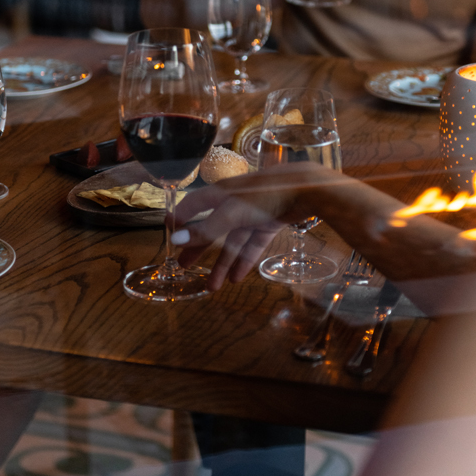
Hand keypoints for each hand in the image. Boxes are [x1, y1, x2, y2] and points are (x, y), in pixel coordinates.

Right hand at [172, 164, 341, 290]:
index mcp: (221, 194)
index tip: (168, 234)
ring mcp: (253, 214)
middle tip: (185, 267)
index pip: (193, 205)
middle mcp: (234, 203)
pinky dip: (245, 260)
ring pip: (233, 242)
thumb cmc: (265, 194)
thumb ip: (206, 229)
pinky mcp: (270, 223)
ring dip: (223, 263)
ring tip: (213, 287)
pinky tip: (237, 278)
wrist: (306, 189)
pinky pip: (252, 245)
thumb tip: (176, 240)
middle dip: (199, 248)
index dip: (180, 218)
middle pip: (211, 228)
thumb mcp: (232, 212)